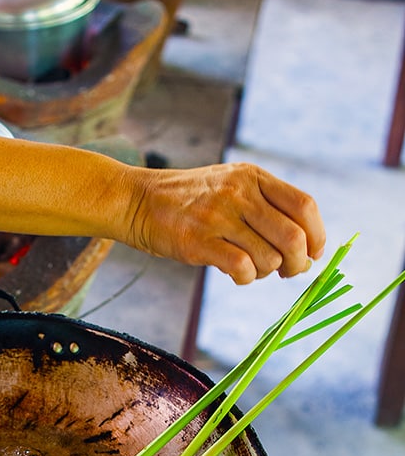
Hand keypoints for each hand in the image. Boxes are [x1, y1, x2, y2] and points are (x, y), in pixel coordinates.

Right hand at [125, 162, 325, 284]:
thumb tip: (303, 246)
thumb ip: (264, 205)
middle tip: (289, 272)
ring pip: (268, 257)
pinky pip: (241, 268)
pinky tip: (236, 274)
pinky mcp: (199, 242)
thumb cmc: (189, 202)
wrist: (138, 201)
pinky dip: (246, 278)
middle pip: (293, 236)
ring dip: (266, 272)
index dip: (317, 235)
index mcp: (252, 176)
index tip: (314, 253)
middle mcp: (239, 193)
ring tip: (251, 268)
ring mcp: (218, 217)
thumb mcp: (230, 185)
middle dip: (298, 263)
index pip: (304, 206)